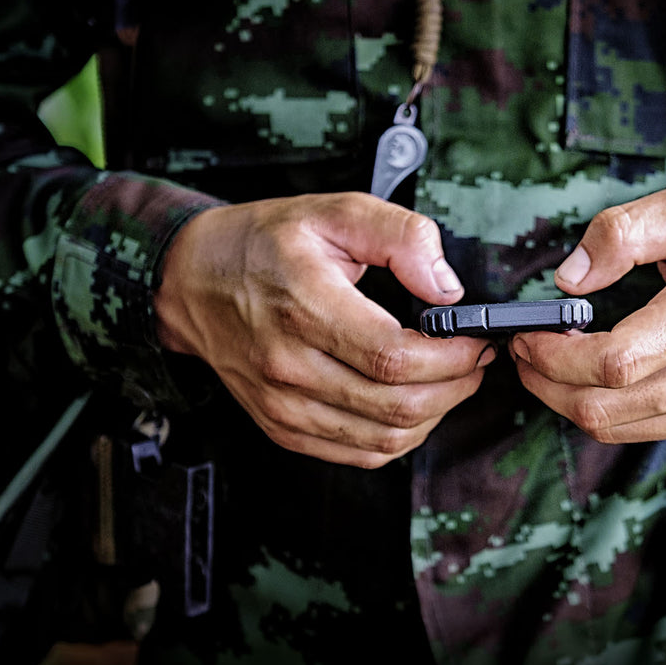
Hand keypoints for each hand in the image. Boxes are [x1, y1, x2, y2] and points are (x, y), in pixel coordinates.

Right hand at [154, 192, 493, 467]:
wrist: (190, 279)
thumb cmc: (264, 242)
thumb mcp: (334, 210)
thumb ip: (400, 237)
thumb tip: (447, 287)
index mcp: (304, 306)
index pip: (395, 358)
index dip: (452, 357)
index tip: (475, 339)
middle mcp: (288, 365)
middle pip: (396, 406)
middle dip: (456, 387)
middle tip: (474, 359)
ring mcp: (281, 404)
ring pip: (383, 440)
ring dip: (434, 415)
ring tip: (450, 380)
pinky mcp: (281, 427)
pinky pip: (358, 454)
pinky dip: (399, 437)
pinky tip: (412, 403)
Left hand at [509, 186, 665, 443]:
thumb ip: (626, 232)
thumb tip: (570, 276)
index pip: (609, 363)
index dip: (552, 354)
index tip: (528, 331)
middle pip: (601, 408)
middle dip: (544, 383)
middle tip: (523, 348)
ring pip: (616, 429)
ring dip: (566, 402)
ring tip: (548, 362)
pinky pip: (642, 431)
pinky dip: (603, 410)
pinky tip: (592, 378)